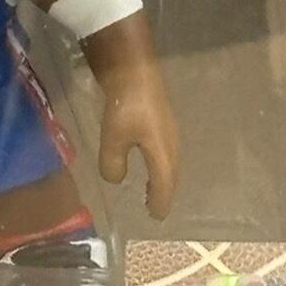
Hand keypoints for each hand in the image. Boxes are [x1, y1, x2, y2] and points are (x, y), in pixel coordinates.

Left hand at [97, 75, 179, 218]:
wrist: (135, 69)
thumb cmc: (126, 107)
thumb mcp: (113, 138)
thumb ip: (113, 163)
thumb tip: (116, 179)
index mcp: (164, 154)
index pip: (164, 187)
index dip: (159, 203)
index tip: (155, 217)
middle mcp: (172, 146)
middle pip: (170, 176)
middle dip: (163, 193)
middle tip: (153, 207)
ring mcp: (168, 131)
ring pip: (168, 163)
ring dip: (160, 178)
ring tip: (150, 189)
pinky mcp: (160, 120)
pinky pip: (162, 151)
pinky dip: (156, 163)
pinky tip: (145, 159)